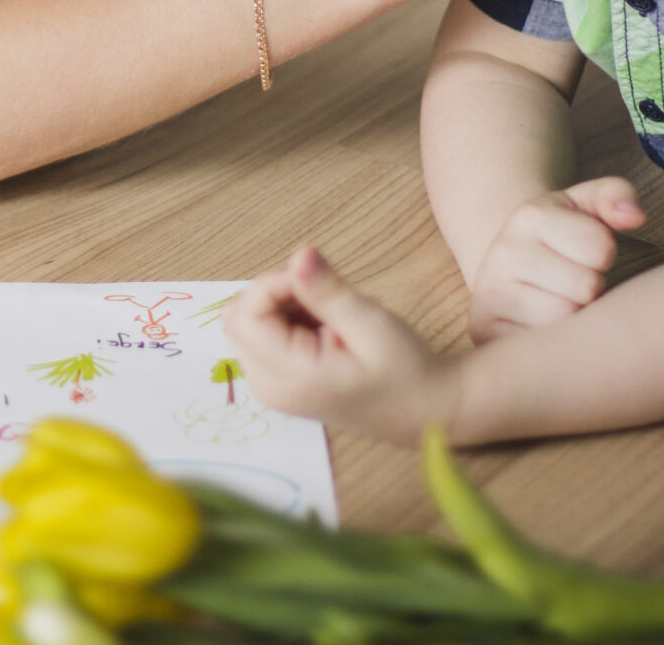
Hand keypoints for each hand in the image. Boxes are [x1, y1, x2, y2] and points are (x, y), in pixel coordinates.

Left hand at [225, 247, 459, 443]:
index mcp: (288, 377)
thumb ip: (328, 292)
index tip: (315, 280)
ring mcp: (270, 386)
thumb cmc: (404, 370)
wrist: (424, 409)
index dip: (274, 284)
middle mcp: (267, 386)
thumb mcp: (370, 324)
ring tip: (330, 314)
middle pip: (239, 317)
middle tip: (324, 297)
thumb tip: (299, 254)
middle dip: (275, 292)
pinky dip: (286, 317)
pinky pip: (263, 334)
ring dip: (282, 303)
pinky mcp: (278, 380)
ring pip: (249, 322)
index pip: (246, 314)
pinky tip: (325, 326)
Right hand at [467, 177, 645, 344]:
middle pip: (585, 288)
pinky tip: (543, 326)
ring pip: (565, 321)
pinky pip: (542, 350)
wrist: (512, 266)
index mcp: (528, 215)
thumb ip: (616, 195)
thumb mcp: (585, 207)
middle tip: (572, 282)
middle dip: (589, 289)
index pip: (599, 248)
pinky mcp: (485, 332)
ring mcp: (489, 295)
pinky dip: (552, 344)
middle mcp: (501, 252)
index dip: (603, 254)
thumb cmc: (562, 238)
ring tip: (557, 302)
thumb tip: (634, 216)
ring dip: (573, 319)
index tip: (583, 252)